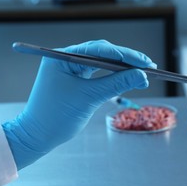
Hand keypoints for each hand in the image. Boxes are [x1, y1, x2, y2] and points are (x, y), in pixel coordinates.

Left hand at [3, 40, 155, 168]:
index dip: (125, 55)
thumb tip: (142, 75)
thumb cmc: (57, 116)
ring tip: (143, 74)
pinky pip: (99, 72)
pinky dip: (115, 76)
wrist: (38, 135)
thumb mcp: (89, 98)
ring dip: (123, 68)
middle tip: (149, 67)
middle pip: (103, 53)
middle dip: (127, 60)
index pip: (100, 50)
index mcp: (62, 56)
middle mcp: (67, 57)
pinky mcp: (76, 78)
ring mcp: (71, 67)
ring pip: (103, 62)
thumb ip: (116, 84)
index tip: (145, 62)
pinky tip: (129, 78)